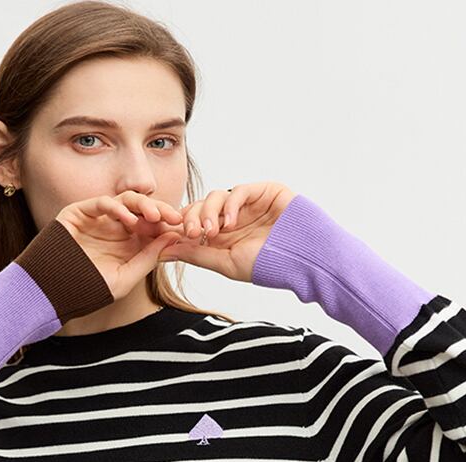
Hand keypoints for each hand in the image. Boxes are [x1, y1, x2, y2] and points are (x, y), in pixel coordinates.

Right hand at [55, 192, 183, 299]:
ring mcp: (97, 219)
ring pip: (125, 201)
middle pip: (142, 210)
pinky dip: (117, 208)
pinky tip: (129, 220)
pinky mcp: (79, 212)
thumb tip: (173, 238)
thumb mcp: (126, 277)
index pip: (152, 226)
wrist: (53, 293)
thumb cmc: (88, 290)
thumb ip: (148, 258)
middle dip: (160, 211)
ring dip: (143, 205)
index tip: (184, 228)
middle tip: (174, 218)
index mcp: (127, 242)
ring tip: (155, 216)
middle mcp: (114, 228)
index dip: (167, 225)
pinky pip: (102, 203)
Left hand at [159, 181, 296, 282]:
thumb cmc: (268, 266)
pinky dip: (230, 205)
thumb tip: (163, 251)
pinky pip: (238, 191)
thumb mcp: (225, 263)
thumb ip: (195, 254)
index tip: (168, 236)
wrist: (302, 260)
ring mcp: (247, 204)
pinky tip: (229, 223)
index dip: (178, 227)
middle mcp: (232, 217)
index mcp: (222, 236)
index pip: (192, 223)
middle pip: (200, 207)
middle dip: (191, 219)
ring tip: (211, 232)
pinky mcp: (263, 191)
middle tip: (190, 233)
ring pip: (215, 197)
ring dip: (208, 213)